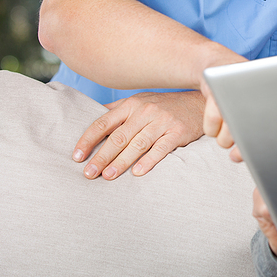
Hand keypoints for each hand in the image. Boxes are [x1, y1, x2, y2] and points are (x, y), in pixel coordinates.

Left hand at [73, 90, 205, 179]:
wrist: (199, 103)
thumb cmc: (165, 105)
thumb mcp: (140, 100)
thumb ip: (118, 110)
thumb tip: (93, 117)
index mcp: (131, 104)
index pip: (104, 122)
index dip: (88, 140)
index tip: (77, 156)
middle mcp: (145, 111)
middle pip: (118, 137)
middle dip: (101, 156)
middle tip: (89, 174)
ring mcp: (162, 121)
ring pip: (137, 144)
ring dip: (121, 161)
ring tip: (108, 176)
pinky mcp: (178, 132)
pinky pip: (161, 148)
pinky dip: (148, 161)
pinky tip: (137, 172)